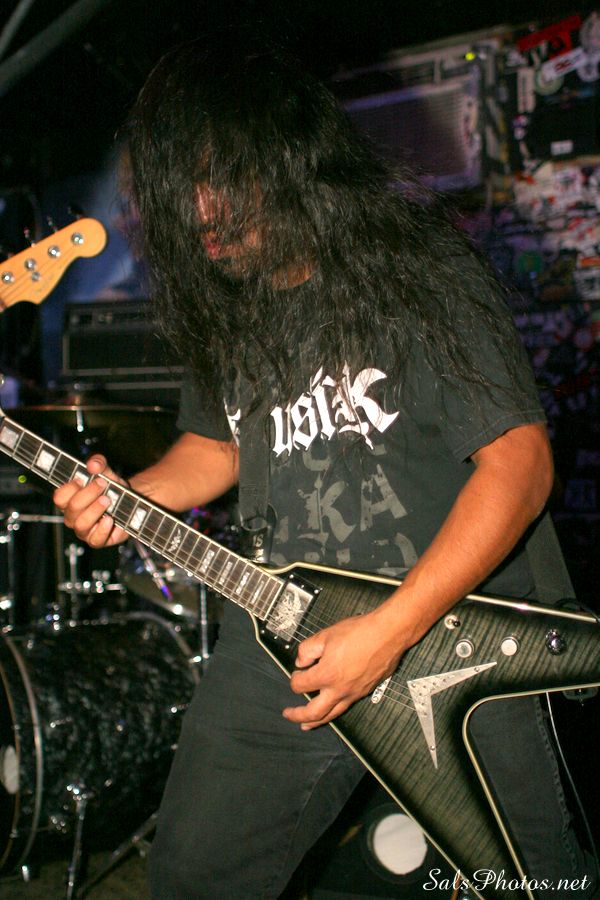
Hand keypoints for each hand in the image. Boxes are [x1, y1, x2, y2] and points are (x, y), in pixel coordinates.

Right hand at [53, 454, 129, 547]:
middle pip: (72, 509)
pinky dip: (102, 529)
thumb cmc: (111, 489)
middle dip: (88, 494)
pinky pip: (95, 540)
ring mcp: (85, 530)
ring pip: (81, 524)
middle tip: (103, 484)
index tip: (83, 479)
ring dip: (95, 510)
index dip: (69, 488)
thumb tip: (93, 464)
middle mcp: (74, 517)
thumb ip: (99, 464)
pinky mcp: (98, 540)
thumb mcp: (106, 473)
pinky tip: (110, 519)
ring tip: (108, 500)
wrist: (129, 503)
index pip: (59, 497)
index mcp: (70, 500)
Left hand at [282, 605, 405, 730]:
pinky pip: (345, 707)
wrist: (388, 634)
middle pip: (314, 712)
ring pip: (332, 715)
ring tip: (307, 725)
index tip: (296, 673)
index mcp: (327, 674)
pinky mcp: (365, 691)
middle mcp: (340, 689)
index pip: (300, 685)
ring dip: (316, 722)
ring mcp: (354, 693)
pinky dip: (334, 712)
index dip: (294, 678)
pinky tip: (332, 709)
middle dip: (298, 715)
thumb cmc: (361, 632)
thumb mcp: (326, 635)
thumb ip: (307, 650)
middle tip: (289, 714)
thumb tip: (301, 661)